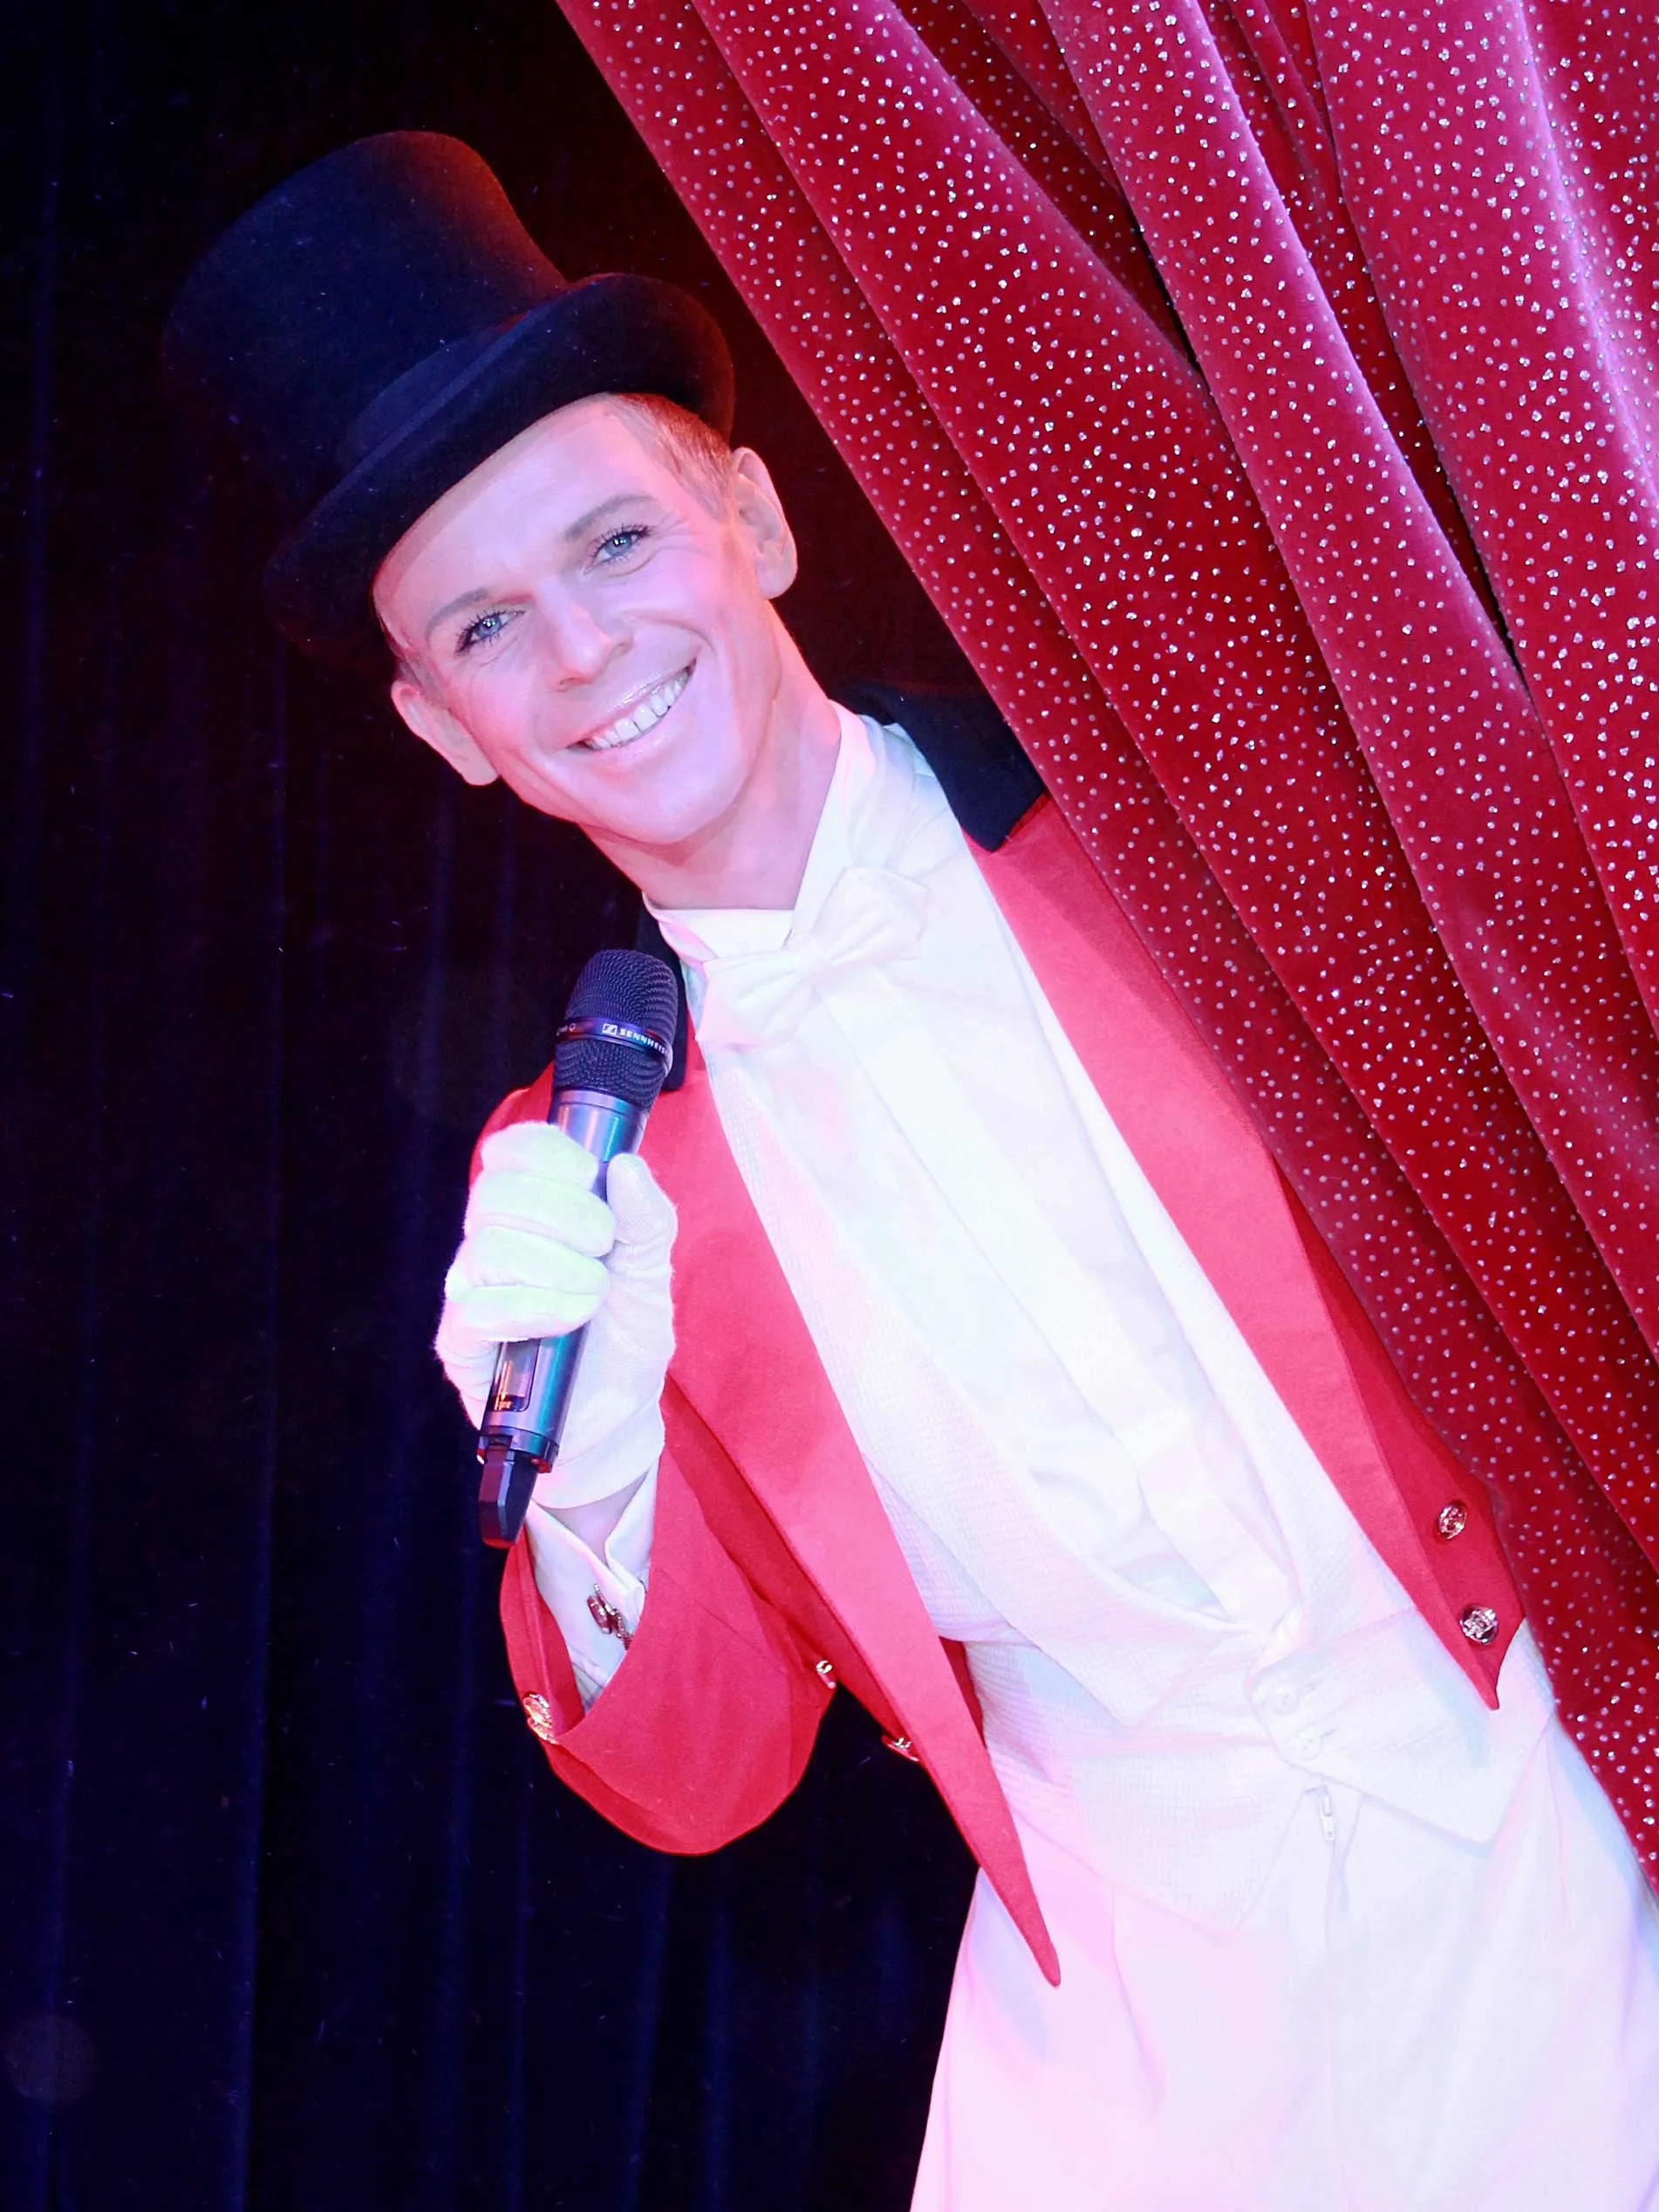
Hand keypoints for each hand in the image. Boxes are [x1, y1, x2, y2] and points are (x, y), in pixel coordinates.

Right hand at [434, 1122, 676, 1505]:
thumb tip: (627, 1165)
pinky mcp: (461, 1343)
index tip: (590, 1177)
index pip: (511, 1150)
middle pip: (496, 1192)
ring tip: (593, 1295)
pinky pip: (477, 1309)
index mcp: (534, 1211)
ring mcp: (471, 1291)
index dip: (547, 1153)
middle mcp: (492, 1241)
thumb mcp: (652, 1271)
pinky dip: (533, 1307)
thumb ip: (647, 1218)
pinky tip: (570, 1318)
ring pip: (488, 1247)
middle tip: (605, 1249)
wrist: (617, 1416)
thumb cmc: (625, 1336)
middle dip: (566, 1214)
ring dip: (557, 1267)